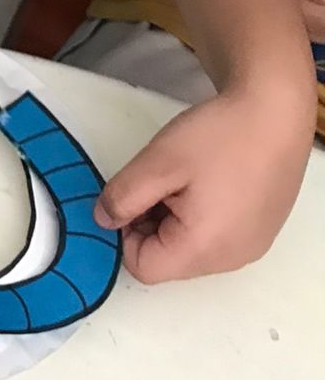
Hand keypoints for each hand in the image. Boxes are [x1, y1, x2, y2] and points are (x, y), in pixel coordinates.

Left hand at [93, 86, 312, 282]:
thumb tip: (103, 221)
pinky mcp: (260, 231)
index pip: (143, 267)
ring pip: (191, 249)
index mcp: (204, 249)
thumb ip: (123, 197)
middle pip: (169, 260)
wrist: (277, 112)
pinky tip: (207, 181)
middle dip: (151, 225)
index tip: (132, 195)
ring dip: (174, 219)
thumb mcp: (158, 163)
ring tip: (185, 178)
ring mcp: (250, 247)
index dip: (125, 233)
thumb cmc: (219, 137)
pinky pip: (216, 238)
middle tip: (159, 182)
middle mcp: (231, 259)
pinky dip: (200, 216)